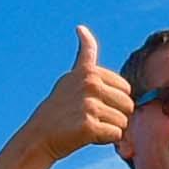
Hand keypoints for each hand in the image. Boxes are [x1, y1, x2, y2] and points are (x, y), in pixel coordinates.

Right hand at [26, 24, 133, 161]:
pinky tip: (86, 136)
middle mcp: (90, 84)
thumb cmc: (60, 109)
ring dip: (109, 129)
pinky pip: (116, 135)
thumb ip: (85, 55)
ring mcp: (89, 104)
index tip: (90, 103)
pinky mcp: (89, 126)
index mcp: (90, 72)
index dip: (113, 100)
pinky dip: (105, 140)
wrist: (39, 137)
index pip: (125, 88)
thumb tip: (81, 27)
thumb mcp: (72, 76)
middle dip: (115, 115)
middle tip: (91, 118)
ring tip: (87, 126)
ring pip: (124, 122)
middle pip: (128, 104)